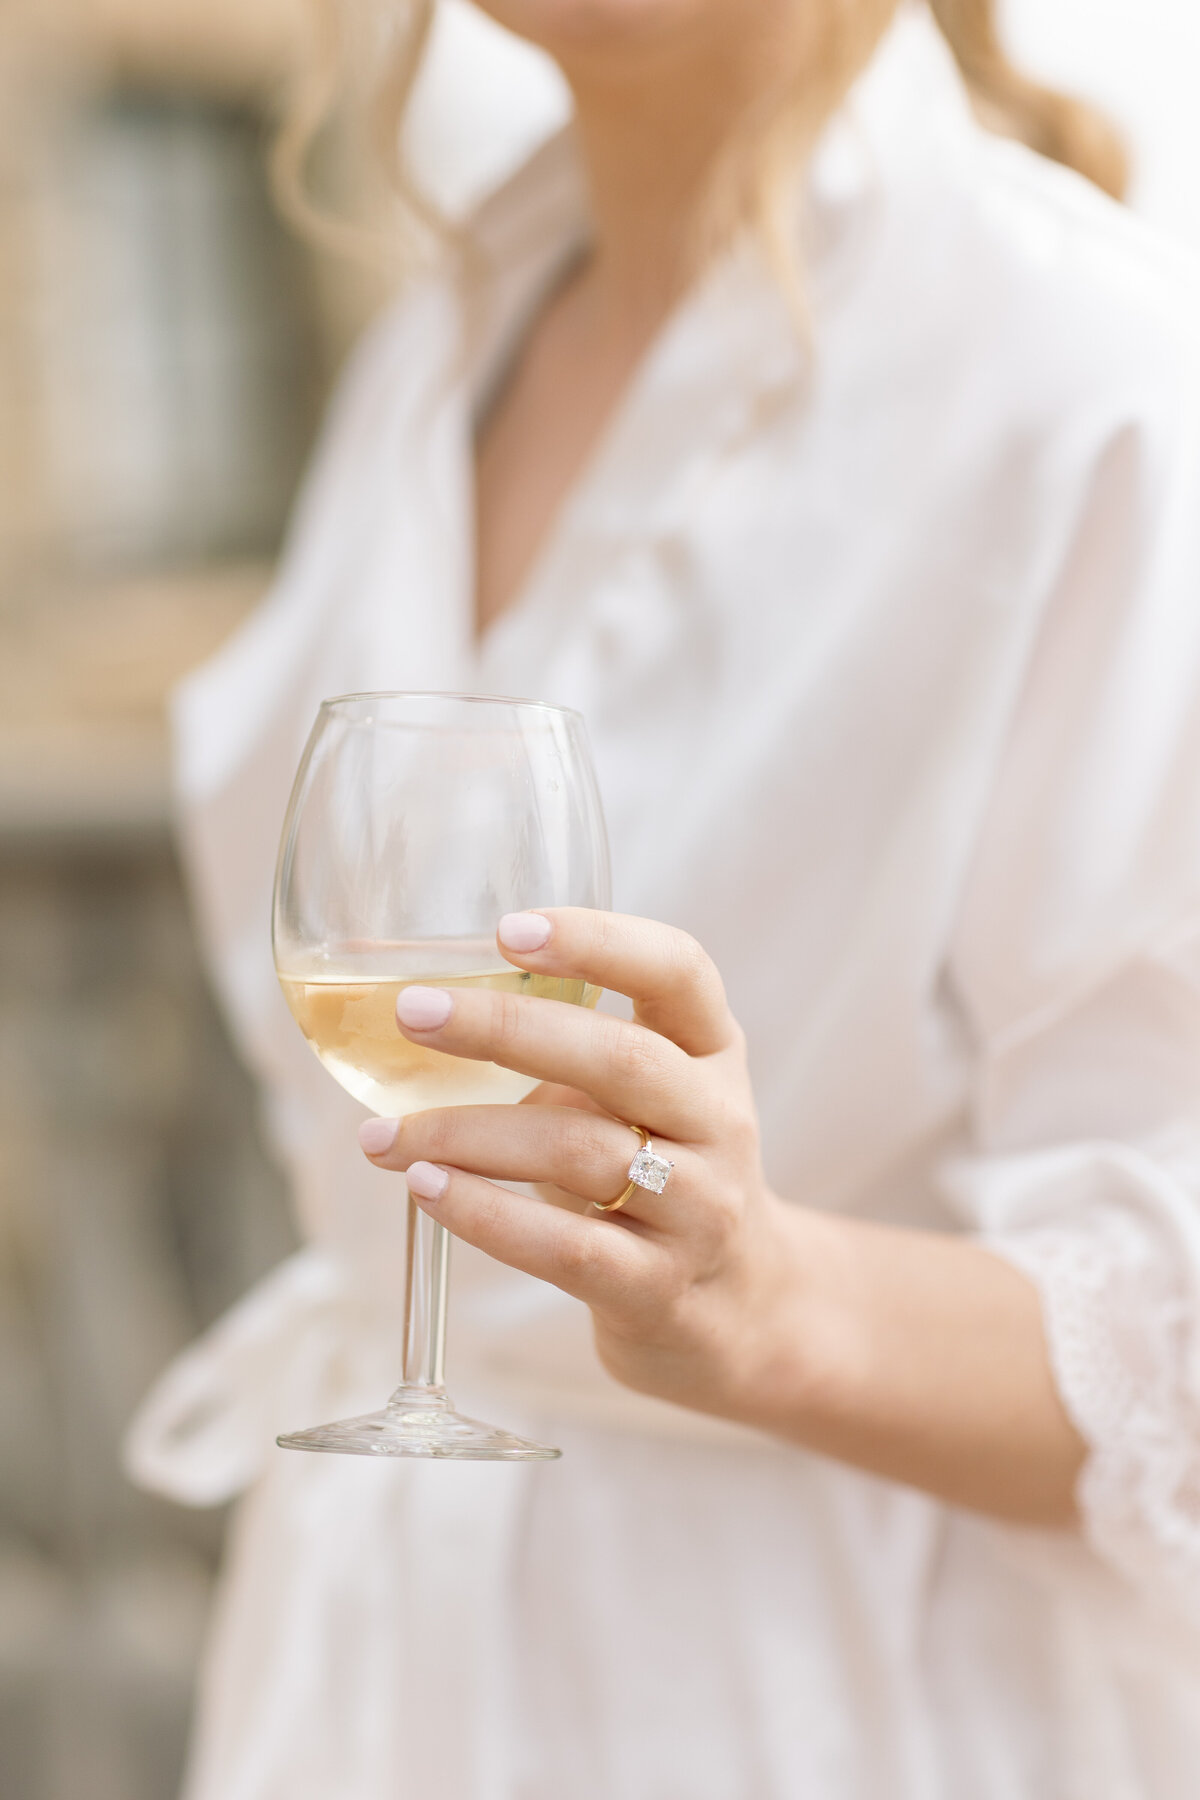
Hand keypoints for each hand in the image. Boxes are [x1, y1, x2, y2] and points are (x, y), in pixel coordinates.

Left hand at [358, 907, 794, 1421]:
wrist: (739, 1311)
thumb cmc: (659, 1175)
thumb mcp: (644, 1098)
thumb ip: (569, 1051)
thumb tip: (424, 1013)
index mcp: (712, 1050)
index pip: (678, 971)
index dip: (599, 940)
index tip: (508, 930)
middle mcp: (719, 1120)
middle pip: (620, 1058)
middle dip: (506, 1028)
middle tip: (413, 1013)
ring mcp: (700, 1208)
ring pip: (581, 1151)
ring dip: (467, 1134)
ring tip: (383, 1134)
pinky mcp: (660, 1289)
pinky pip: (567, 1247)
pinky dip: (487, 1214)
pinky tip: (427, 1189)